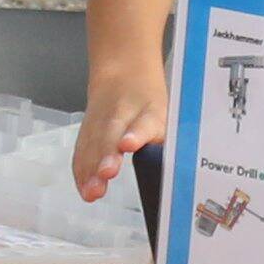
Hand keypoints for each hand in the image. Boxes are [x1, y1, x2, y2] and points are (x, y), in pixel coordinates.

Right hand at [73, 60, 167, 204]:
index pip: (143, 123)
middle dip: (108, 156)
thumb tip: (181, 174)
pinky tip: (85, 188)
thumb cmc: (149, 102)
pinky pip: (83, 152)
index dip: (135, 134)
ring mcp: (101, 122)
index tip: (129, 145)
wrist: (124, 73)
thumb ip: (171, 143)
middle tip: (107, 173)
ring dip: (92, 169)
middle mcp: (121, 115)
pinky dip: (83, 172)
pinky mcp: (87, 131)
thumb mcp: (168, 116)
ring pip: (94, 145)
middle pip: (111, 135)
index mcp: (148, 111)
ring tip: (93, 190)